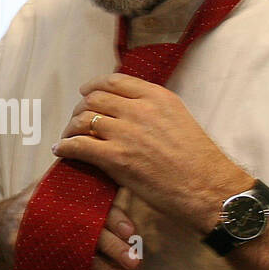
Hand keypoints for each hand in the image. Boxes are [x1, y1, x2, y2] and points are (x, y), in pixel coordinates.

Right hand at [0, 180, 140, 269]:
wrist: (0, 227)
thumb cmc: (42, 206)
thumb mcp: (58, 187)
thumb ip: (87, 185)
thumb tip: (125, 183)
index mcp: (60, 191)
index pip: (92, 203)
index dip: (113, 218)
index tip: (131, 232)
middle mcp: (45, 209)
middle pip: (85, 231)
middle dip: (113, 248)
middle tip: (134, 262)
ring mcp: (32, 232)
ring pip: (76, 254)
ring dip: (102, 268)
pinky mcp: (23, 254)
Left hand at [54, 74, 251, 231]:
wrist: (207, 188)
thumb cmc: (199, 161)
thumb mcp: (180, 120)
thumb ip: (154, 111)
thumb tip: (130, 111)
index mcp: (157, 97)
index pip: (116, 81)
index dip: (95, 85)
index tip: (86, 92)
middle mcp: (140, 110)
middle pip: (95, 99)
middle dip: (81, 109)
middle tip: (76, 121)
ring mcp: (126, 133)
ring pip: (83, 120)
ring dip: (70, 128)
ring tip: (67, 137)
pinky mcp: (116, 158)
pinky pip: (79, 146)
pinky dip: (65, 147)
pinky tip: (61, 151)